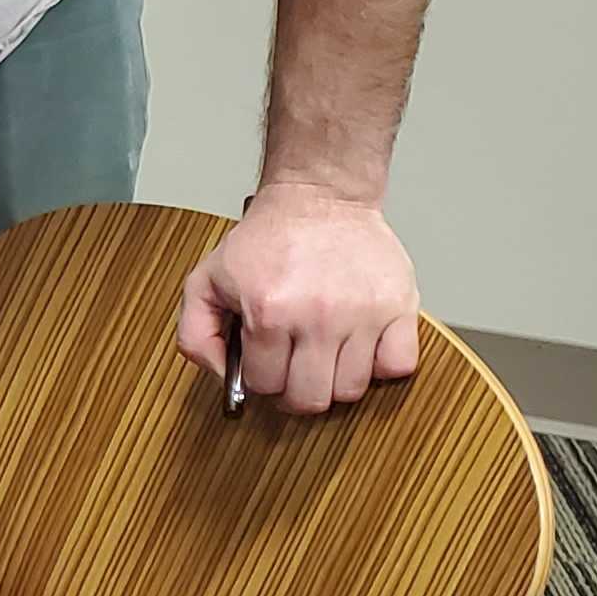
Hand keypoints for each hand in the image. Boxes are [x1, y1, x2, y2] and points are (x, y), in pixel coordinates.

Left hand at [179, 185, 421, 415]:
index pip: (265, 385)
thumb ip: (196, 333)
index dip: (260, 379)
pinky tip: (361, 347)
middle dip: (295, 392)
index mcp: (268, 312)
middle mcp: (317, 316)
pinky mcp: (399, 305)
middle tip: (294, 371)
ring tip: (325, 354)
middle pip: (310, 398)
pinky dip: (382, 365)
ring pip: (351, 389)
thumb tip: (221, 376)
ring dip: (335, 381)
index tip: (265, 365)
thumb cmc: (267, 239)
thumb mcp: (206, 279)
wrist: (318, 197)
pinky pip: (399, 366)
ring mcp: (362, 313)